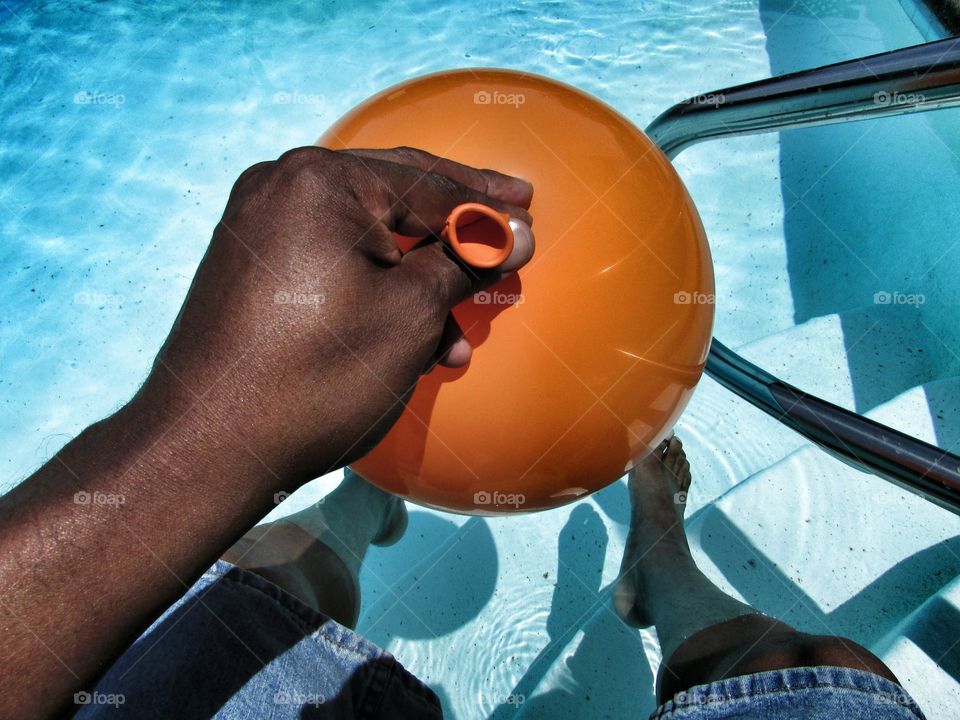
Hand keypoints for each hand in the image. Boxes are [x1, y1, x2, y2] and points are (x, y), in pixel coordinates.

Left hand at [145, 146, 533, 482]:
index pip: (428, 184)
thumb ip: (466, 259)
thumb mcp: (410, 314)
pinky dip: (372, 292)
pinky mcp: (249, 267)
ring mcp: (258, 226)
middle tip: (508, 217)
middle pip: (394, 196)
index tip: (528, 216)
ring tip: (456, 333)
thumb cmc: (317, 376)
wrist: (209, 447)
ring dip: (416, 280)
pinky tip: (407, 342)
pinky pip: (329, 262)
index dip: (486, 206)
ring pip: (363, 239)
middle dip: (454, 224)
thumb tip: (512, 232)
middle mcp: (282, 187)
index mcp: (322, 181)